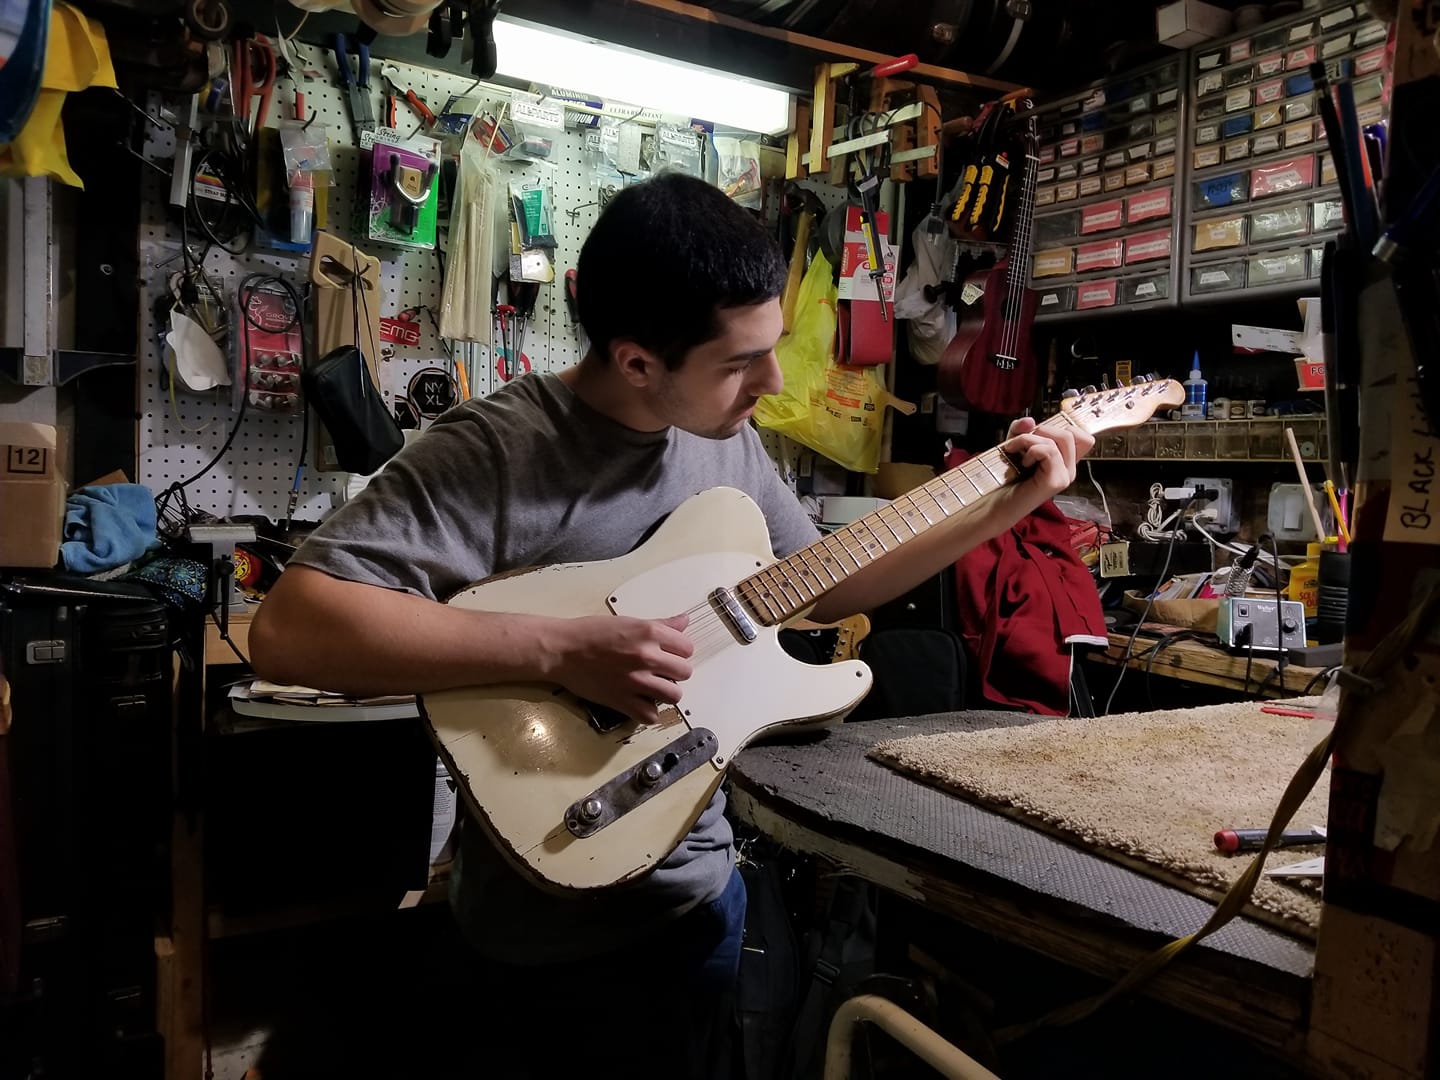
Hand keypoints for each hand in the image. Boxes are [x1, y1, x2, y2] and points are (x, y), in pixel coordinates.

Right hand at [552, 613, 693, 723]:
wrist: (562, 650)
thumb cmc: (590, 633)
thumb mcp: (629, 621)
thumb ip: (660, 624)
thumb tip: (684, 621)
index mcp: (650, 633)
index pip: (687, 648)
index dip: (679, 652)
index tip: (668, 654)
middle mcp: (646, 657)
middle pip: (685, 672)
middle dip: (675, 672)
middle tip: (661, 671)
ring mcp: (636, 681)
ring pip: (674, 695)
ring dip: (666, 692)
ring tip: (654, 687)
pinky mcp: (622, 701)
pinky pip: (650, 715)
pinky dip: (648, 712)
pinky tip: (641, 702)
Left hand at [1001, 416, 1093, 504]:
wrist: (993, 505)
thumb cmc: (1003, 479)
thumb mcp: (1014, 446)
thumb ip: (1021, 430)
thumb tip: (1030, 420)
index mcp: (1064, 463)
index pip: (1083, 437)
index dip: (1062, 427)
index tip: (1038, 433)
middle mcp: (1068, 471)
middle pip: (1072, 433)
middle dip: (1043, 429)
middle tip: (1021, 441)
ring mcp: (1064, 477)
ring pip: (1061, 439)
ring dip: (1031, 438)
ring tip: (1013, 449)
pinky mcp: (1055, 482)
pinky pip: (1050, 451)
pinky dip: (1032, 448)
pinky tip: (1021, 461)